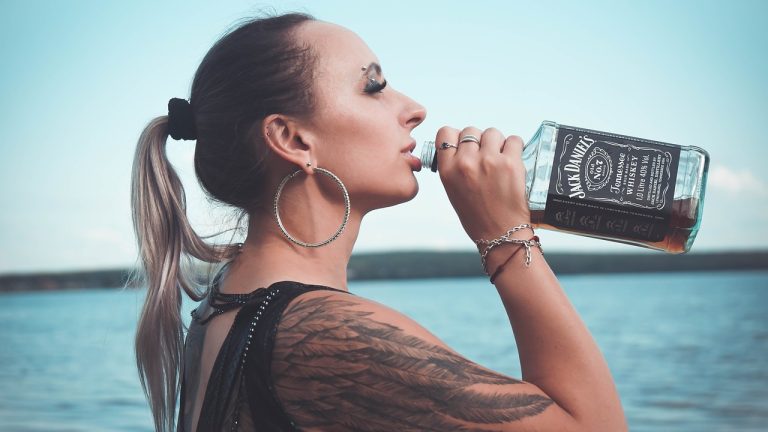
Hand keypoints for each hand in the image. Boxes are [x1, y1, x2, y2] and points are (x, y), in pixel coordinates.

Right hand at [434, 126, 530, 241]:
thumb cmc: (476, 215)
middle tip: (484, 157)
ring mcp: (489, 161)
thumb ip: (453, 166)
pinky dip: (515, 147)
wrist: (500, 234)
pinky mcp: (511, 163)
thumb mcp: (453, 190)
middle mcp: (466, 162)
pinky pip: (514, 140)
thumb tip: (461, 145)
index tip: (463, 145)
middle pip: (470, 131)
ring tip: (499, 159)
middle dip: (478, 141)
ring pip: (492, 132)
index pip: (446, 133)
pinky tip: (512, 160)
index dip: (456, 137)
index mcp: (447, 170)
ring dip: (497, 143)